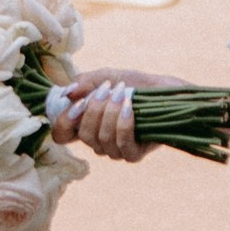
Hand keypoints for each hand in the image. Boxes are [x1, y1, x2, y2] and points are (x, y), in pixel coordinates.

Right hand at [48, 65, 179, 162]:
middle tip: (107, 88)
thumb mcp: (107, 76)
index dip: (63, 123)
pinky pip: (122, 144)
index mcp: (85, 124)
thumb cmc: (135, 85)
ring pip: (102, 139)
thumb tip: (67, 94)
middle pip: (83, 135)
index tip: (76, 104)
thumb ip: (85, 82)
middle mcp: (97, 141)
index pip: (62, 135)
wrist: (168, 91)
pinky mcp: (134, 154)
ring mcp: (115, 150)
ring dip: (110, 113)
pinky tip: (129, 108)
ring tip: (122, 93)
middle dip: (94, 109)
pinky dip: (123, 124)